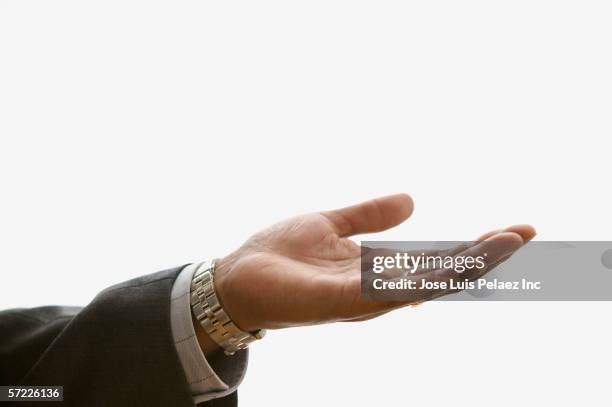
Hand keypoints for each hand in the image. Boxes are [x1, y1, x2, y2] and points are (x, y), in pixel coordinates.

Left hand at [210, 194, 535, 332]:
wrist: (236, 278)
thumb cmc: (278, 255)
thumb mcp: (330, 223)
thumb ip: (369, 215)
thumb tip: (412, 199)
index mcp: (377, 268)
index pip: (435, 257)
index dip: (472, 245)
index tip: (512, 228)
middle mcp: (379, 288)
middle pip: (442, 272)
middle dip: (484, 255)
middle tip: (526, 232)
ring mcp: (366, 297)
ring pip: (429, 282)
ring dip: (469, 264)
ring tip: (508, 242)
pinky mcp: (346, 300)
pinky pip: (396, 289)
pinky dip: (429, 277)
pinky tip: (459, 261)